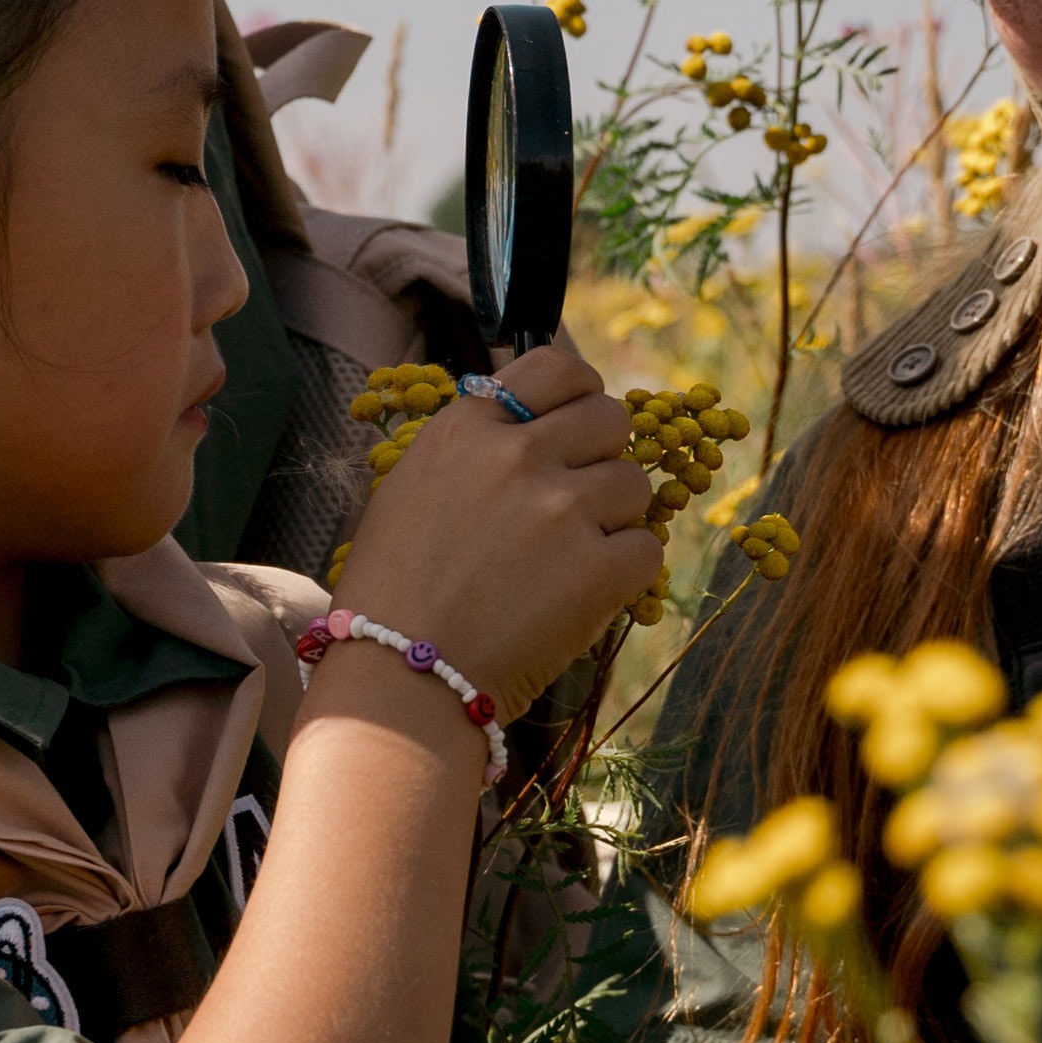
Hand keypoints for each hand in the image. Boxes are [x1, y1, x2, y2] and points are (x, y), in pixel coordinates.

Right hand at [328, 346, 660, 711]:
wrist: (398, 675)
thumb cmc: (394, 593)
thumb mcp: (414, 490)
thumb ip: (475, 450)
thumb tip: (536, 430)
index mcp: (466, 428)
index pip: (556, 367)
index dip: (579, 393)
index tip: (577, 423)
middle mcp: (516, 456)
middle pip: (610, 417)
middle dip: (604, 455)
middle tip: (579, 500)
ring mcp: (560, 509)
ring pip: (635, 484)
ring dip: (614, 519)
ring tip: (570, 559)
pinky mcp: (596, 568)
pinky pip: (647, 548)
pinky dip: (625, 574)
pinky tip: (583, 595)